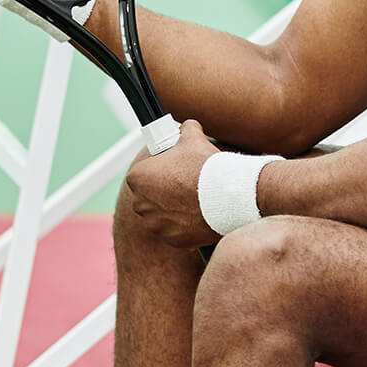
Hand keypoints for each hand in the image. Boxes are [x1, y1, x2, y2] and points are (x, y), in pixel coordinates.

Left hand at [124, 119, 222, 248]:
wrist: (229, 195)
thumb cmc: (206, 165)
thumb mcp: (193, 137)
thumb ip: (185, 129)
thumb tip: (187, 127)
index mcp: (137, 178)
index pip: (142, 172)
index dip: (157, 169)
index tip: (171, 168)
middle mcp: (140, 204)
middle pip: (148, 196)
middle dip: (163, 191)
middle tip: (183, 183)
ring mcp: (156, 225)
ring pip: (161, 216)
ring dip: (172, 209)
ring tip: (193, 198)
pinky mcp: (173, 240)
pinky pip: (175, 232)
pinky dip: (184, 226)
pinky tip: (199, 213)